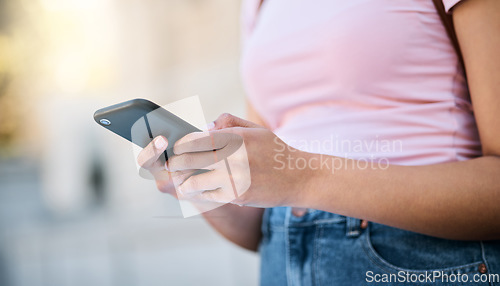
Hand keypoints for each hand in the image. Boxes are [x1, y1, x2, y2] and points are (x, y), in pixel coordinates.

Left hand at [167, 113, 312, 207]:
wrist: (298, 177)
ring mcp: (234, 177)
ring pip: (194, 182)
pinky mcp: (237, 195)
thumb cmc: (274, 151)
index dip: (181, 145)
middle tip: (173, 166)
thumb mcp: (255, 128)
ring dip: (184, 182)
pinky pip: (208, 195)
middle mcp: (232, 156)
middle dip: (177, 164)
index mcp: (234, 136)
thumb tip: (204, 129)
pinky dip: (200, 193)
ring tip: (181, 182)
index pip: (195, 140)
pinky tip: (196, 191)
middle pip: (189, 160)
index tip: (177, 149)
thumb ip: (227, 123)